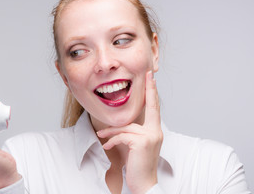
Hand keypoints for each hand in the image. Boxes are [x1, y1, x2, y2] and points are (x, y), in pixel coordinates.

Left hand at [97, 71, 162, 193]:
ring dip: (111, 132)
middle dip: (150, 90)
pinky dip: (112, 141)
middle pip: (151, 107)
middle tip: (148, 76)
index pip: (155, 108)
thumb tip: (124, 122)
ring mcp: (151, 137)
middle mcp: (156, 132)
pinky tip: (106, 147)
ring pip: (127, 126)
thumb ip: (134, 131)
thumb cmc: (138, 163)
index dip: (153, 93)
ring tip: (101, 137)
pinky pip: (122, 136)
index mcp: (155, 130)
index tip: (152, 78)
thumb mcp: (136, 144)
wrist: (144, 183)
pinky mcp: (142, 142)